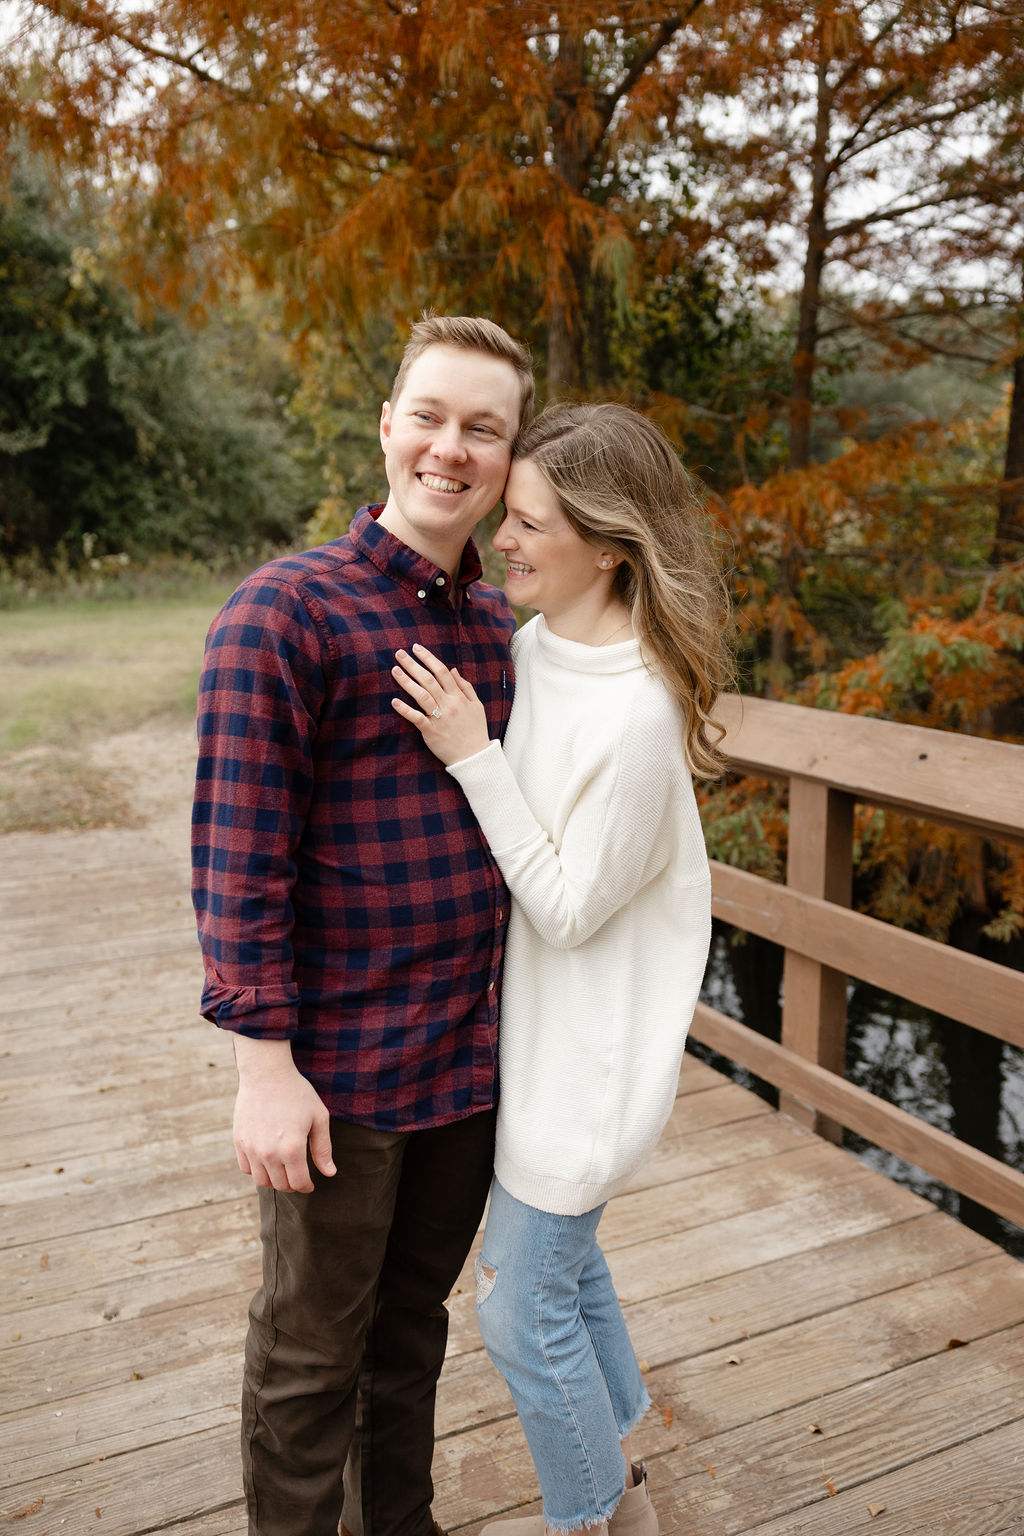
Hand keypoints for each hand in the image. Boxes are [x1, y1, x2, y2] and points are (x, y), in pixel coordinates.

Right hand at [232, 1036, 334, 1192]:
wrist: (266, 1074)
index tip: (310, 1184)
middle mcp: (269, 1153)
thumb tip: (330, 1173)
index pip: (299, 1183)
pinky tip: (267, 1160)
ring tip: (282, 1171)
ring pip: (262, 1181)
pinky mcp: (239, 1142)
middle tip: (298, 1176)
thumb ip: (323, 1149)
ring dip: (274, 1180)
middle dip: (292, 1185)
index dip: (307, 1187)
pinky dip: (256, 1170)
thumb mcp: (319, 1117)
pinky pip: (246, 1168)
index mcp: (292, 1149)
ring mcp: (251, 1149)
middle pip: (281, 1185)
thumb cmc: (297, 1093)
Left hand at [391, 644, 491, 764]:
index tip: (416, 648)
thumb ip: (465, 687)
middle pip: (428, 680)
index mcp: (458, 697)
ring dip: (406, 682)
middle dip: (413, 665)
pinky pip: (416, 718)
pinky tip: (394, 702)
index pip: (442, 671)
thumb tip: (454, 670)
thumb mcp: (477, 705)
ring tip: (395, 670)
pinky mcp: (431, 732)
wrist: (474, 756)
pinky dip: (405, 710)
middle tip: (399, 653)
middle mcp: (448, 704)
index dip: (428, 658)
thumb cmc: (475, 730)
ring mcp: (439, 718)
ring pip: (421, 695)